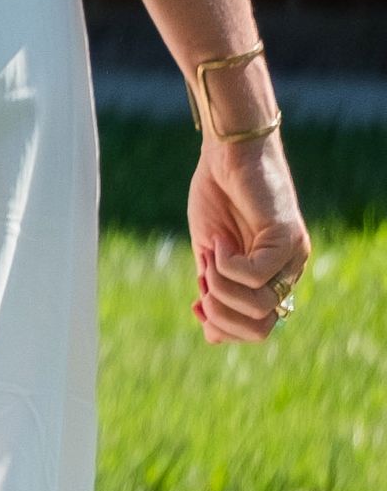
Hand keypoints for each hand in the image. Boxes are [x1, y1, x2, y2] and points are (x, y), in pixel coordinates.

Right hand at [188, 134, 308, 344]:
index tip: (197, 305)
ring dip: (220, 286)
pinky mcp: (288, 238)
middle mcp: (288, 272)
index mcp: (270, 278)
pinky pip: (256, 275)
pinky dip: (227, 264)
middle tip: (201, 290)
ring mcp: (292, 257)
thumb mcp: (209, 253)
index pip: (258, 330)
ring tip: (209, 256)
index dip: (224, 327)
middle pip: (262, 327)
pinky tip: (218, 240)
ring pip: (259, 306)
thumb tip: (212, 336)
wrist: (226, 154)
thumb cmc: (218, 196)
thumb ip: (213, 289)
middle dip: (222, 316)